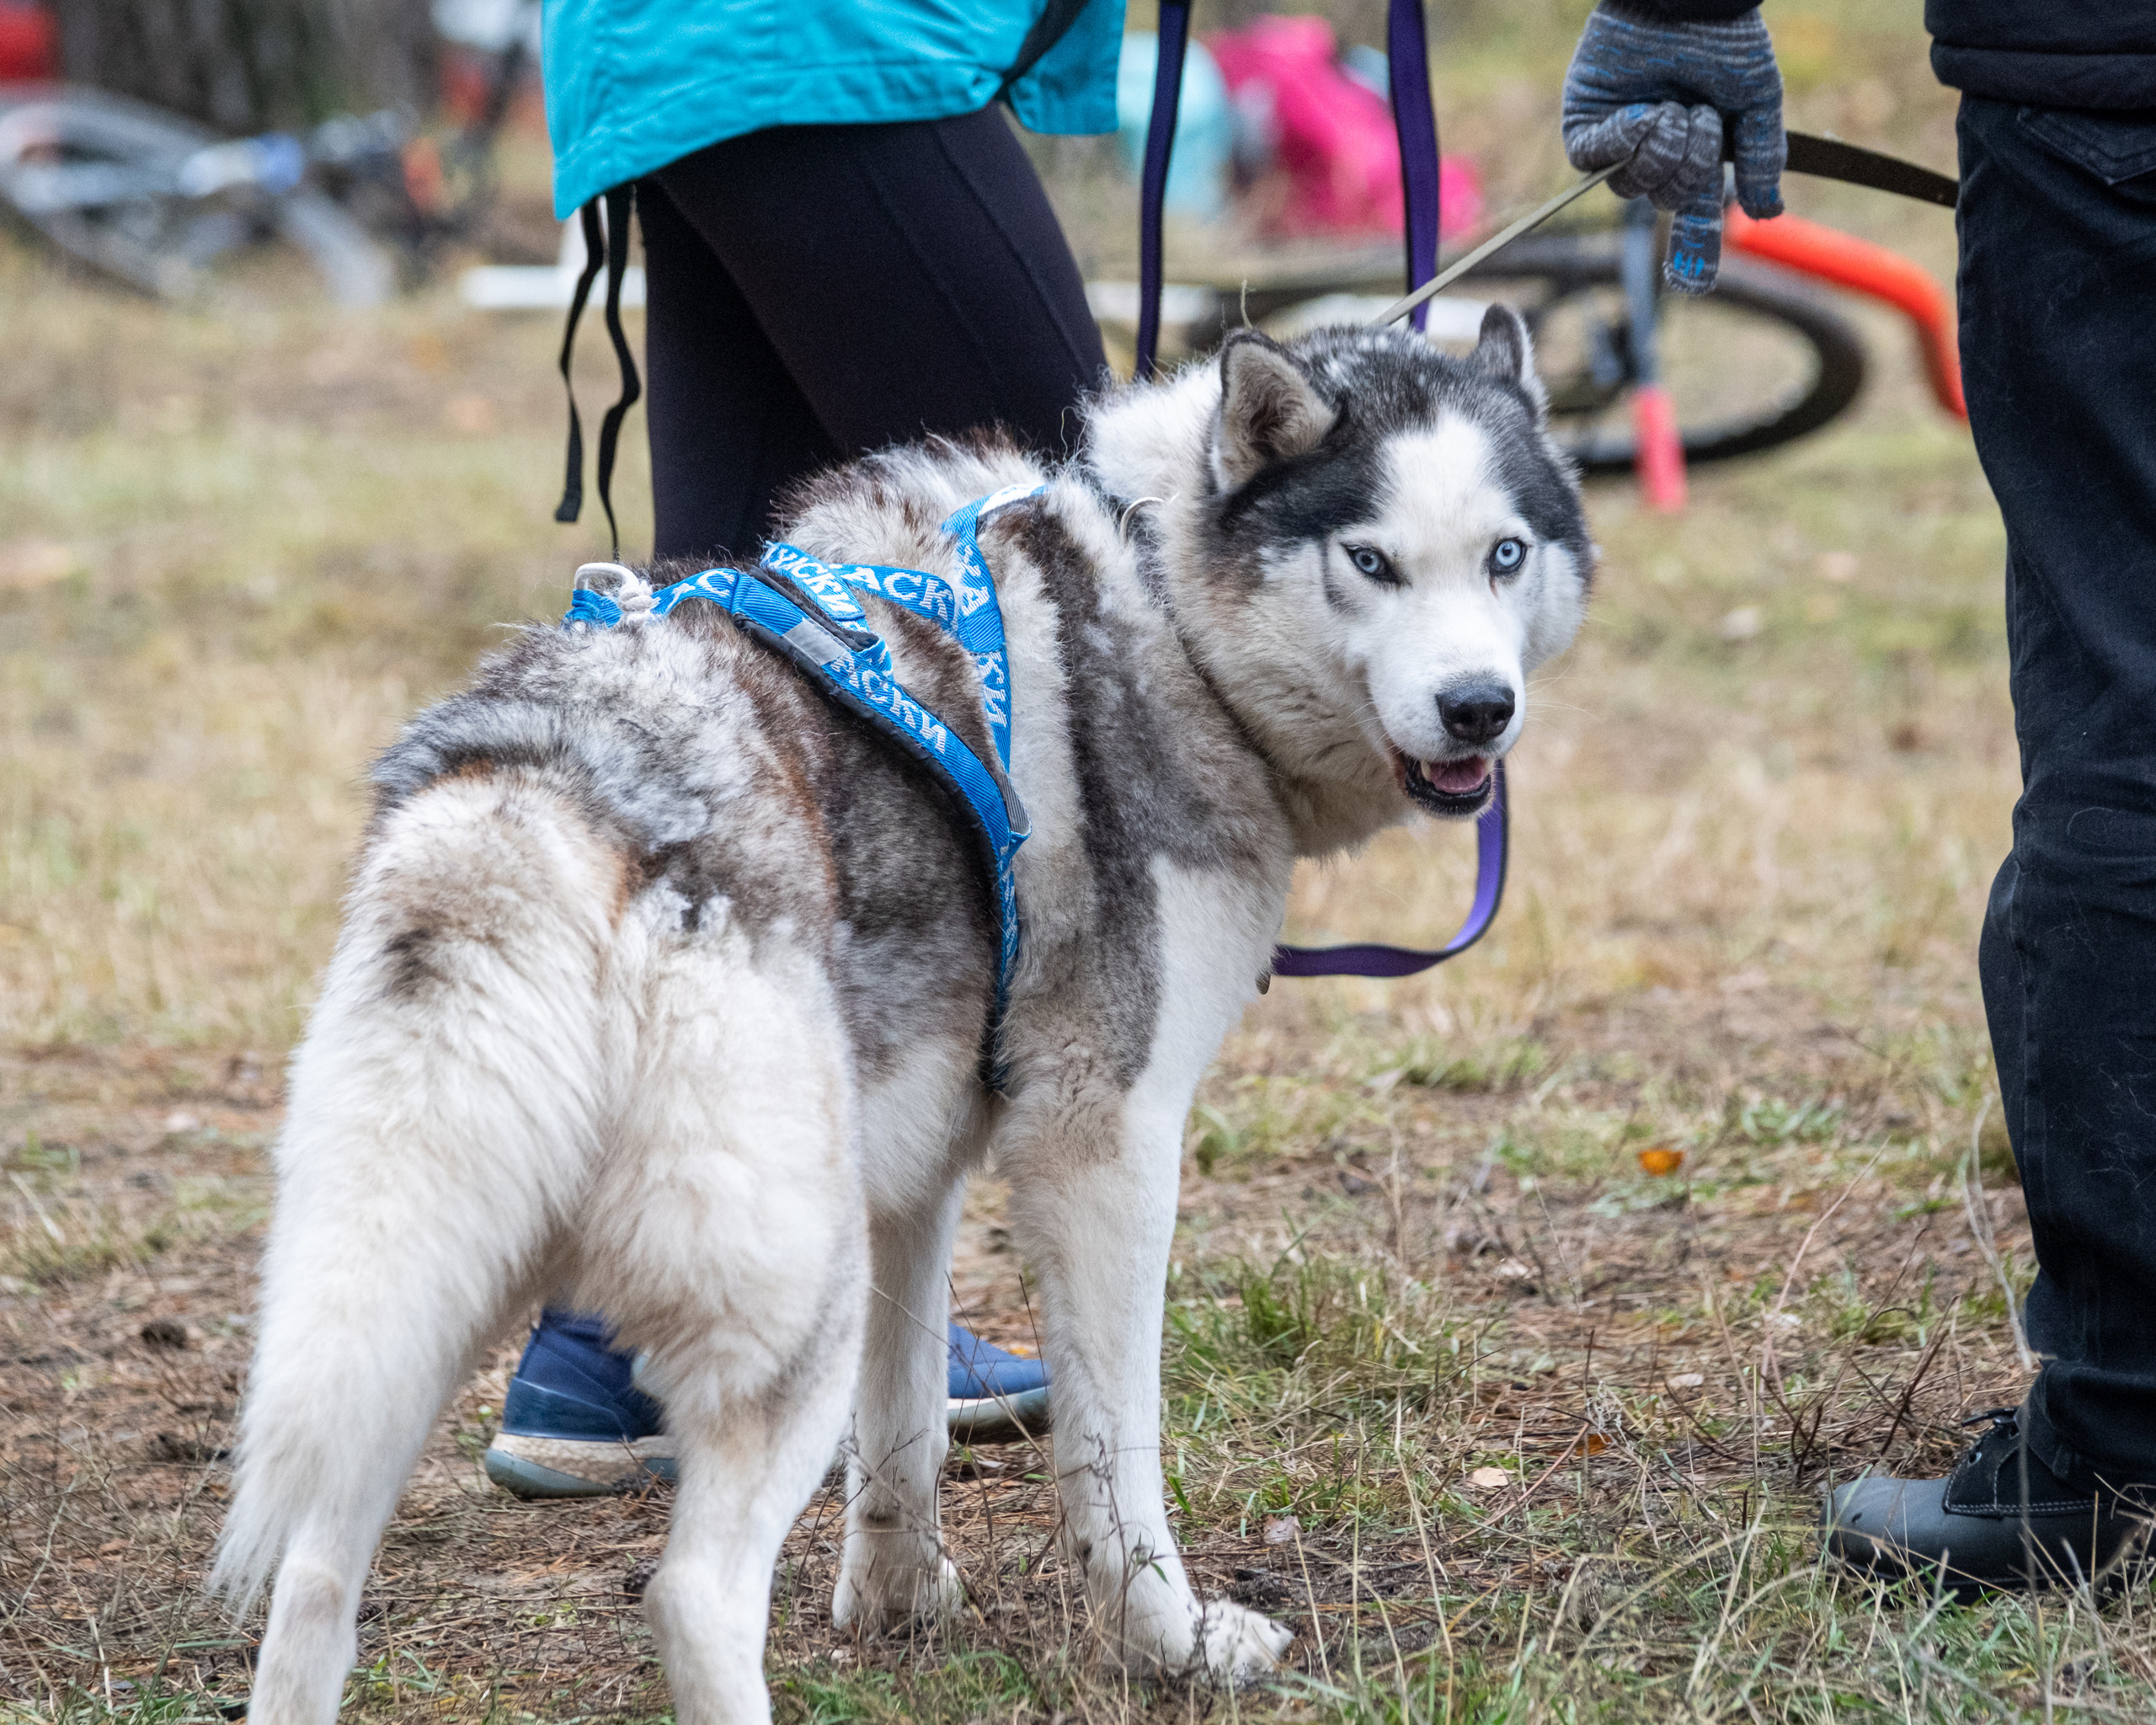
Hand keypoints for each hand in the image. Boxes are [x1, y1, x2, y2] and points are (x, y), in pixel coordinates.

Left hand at [1561, 0, 1784, 293]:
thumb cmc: (1724, 41)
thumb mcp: (1756, 100)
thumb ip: (1761, 155)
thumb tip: (1771, 213)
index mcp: (1695, 156)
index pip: (1694, 217)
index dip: (1693, 253)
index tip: (1694, 286)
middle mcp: (1656, 156)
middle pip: (1667, 199)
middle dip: (1690, 163)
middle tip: (1699, 117)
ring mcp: (1618, 144)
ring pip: (1633, 185)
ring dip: (1662, 147)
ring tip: (1673, 106)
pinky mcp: (1585, 126)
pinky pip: (1595, 160)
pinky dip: (1624, 140)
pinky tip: (1645, 112)